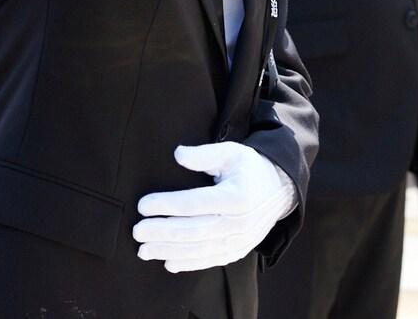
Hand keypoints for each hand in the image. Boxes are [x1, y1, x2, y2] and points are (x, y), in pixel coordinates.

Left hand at [134, 142, 296, 272]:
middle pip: (193, 230)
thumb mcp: (232, 153)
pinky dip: (189, 264)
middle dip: (162, 232)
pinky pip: (210, 260)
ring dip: (169, 251)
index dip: (167, 205)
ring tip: (143, 250)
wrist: (280, 190)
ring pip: (199, 249)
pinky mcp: (239, 250)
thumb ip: (204, 154)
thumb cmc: (250, 168)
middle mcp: (238, 222)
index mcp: (236, 196)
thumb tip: (178, 154)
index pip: (195, 203)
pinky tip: (168, 262)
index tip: (143, 205)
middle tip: (137, 231)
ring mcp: (239, 240)